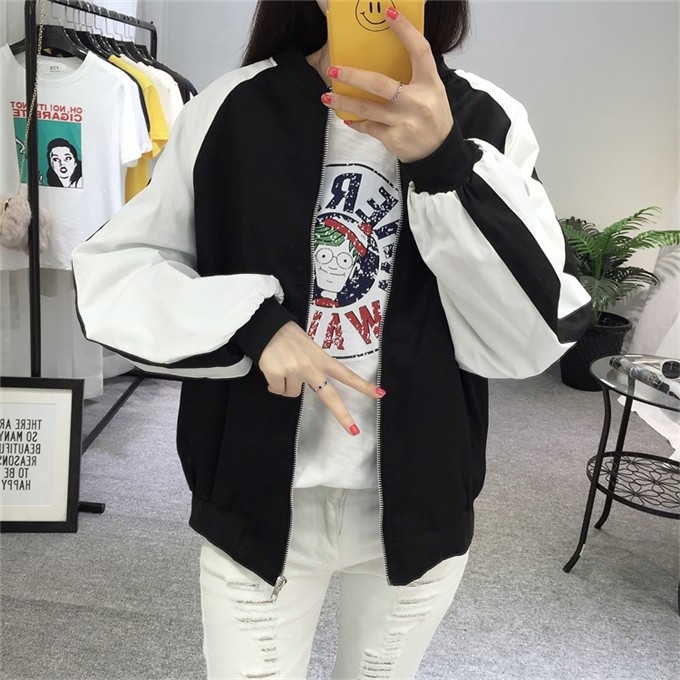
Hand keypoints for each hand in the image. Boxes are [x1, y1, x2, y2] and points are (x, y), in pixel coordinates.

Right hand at [258, 321, 384, 435]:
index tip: (380, 394)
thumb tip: (308, 386)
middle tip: (353, 430)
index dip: (363, 385)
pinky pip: (278, 390)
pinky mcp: (278, 376)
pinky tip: (273, 369)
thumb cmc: (289, 337)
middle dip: (342, 415)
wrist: (267, 327)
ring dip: (287, 385)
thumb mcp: (309, 348)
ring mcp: (295, 372)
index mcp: (322, 359)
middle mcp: (312, 368)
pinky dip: (274, 384)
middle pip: (330, 397)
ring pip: (293, 394)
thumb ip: (314, 366)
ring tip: (283, 366)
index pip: (347, 374)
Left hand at [321, 7, 453, 162]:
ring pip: (368, 109)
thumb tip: (386, 54)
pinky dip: (357, 123)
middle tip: (334, 70)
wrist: (439, 152)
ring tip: (328, 97)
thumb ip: (414, 74)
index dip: (405, 30)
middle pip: (380, 85)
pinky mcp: (395, 139)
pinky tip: (347, 118)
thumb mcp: (432, 90)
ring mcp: (405, 122)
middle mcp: (417, 101)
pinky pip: (370, 127)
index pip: (419, 50)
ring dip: (345, 103)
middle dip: (354, 77)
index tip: (389, 12)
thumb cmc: (432, 116)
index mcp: (430, 83)